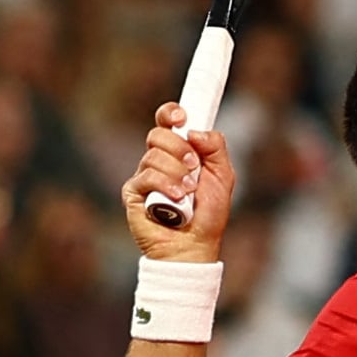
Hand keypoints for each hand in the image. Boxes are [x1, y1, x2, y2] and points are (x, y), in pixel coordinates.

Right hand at [124, 104, 231, 256]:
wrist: (194, 244)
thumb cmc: (208, 213)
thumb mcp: (223, 176)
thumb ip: (215, 147)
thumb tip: (194, 131)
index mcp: (179, 151)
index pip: (166, 122)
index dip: (170, 113)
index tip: (181, 116)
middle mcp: (159, 160)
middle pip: (158, 134)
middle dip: (179, 148)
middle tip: (193, 166)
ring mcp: (144, 175)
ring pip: (153, 155)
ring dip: (177, 173)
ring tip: (188, 192)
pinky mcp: (133, 192)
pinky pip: (146, 176)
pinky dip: (166, 186)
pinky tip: (176, 200)